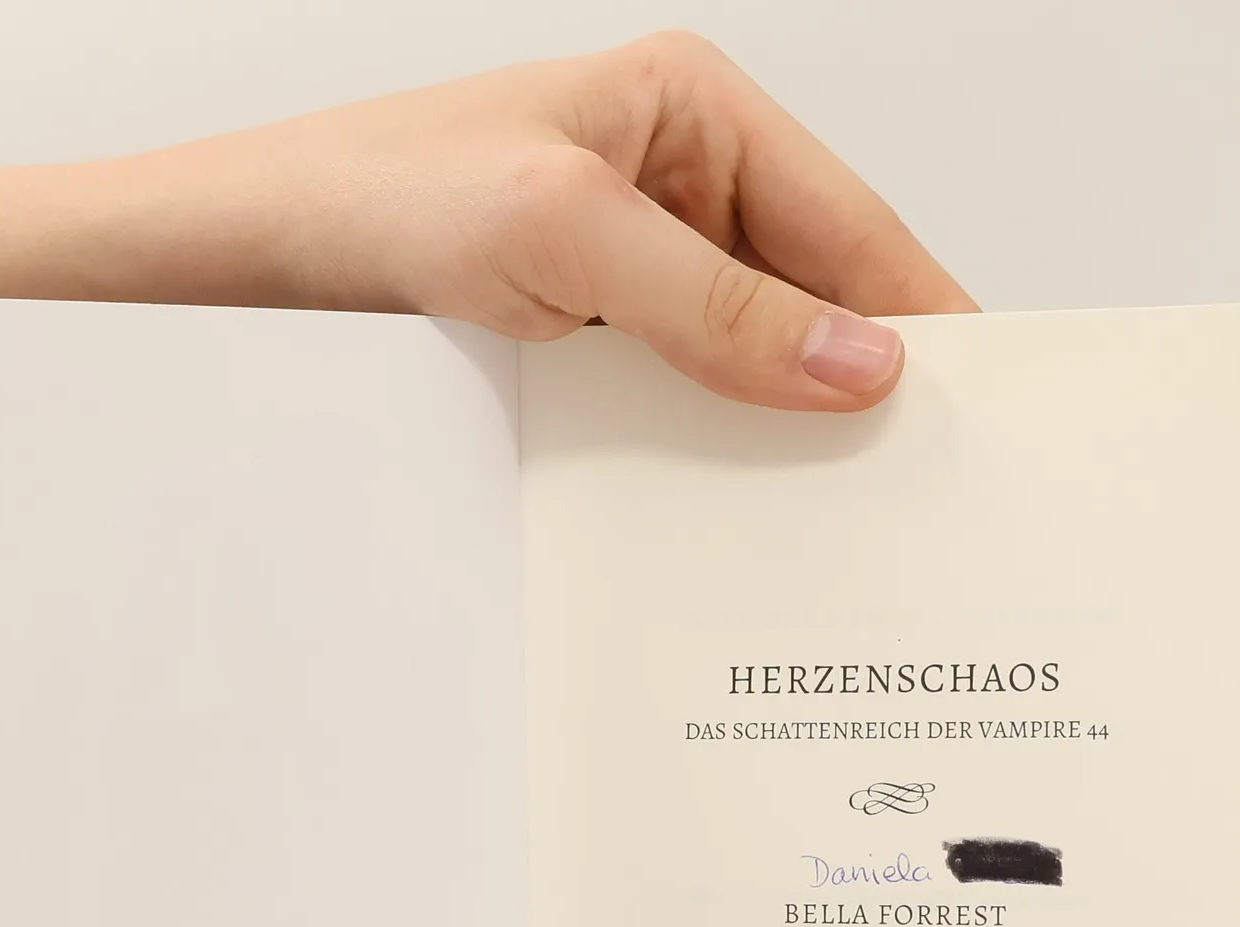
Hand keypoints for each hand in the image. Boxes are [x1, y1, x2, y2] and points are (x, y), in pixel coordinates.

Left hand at [104, 31, 973, 408]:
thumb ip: (719, 307)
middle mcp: (677, 178)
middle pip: (812, 291)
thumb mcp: (569, 241)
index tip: (984, 399)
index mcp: (694, 110)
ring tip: (842, 503)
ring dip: (786, 418)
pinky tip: (736, 492)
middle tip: (918, 477)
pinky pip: (686, 381)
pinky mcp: (594, 320)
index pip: (849, 226)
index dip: (920, 315)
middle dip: (860, 379)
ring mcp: (636, 253)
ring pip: (753, 346)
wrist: (255, 254)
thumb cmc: (386, 196)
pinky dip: (716, 433)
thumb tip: (859, 366)